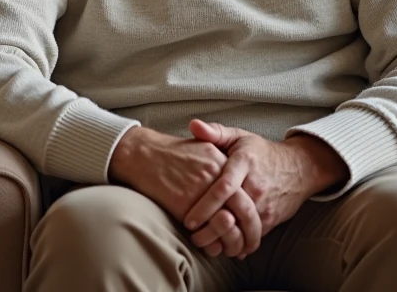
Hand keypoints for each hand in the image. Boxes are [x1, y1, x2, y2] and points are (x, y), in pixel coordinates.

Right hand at [108, 126, 260, 258]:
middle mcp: (216, 175)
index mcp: (223, 161)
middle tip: (248, 246)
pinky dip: (209, 242)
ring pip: (226, 223)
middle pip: (245, 210)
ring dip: (230, 241)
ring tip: (231, 250)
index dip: (254, 216)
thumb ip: (221, 165)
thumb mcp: (202, 146)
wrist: (141, 153)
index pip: (249, 194)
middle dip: (250, 233)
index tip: (254, 229)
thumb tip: (237, 191)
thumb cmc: (170, 152)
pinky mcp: (183, 203)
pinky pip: (203, 229)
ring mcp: (200, 190)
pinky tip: (210, 247)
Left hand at [183, 120, 348, 249]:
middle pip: (232, 210)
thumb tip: (193, 125)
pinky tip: (221, 246)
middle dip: (211, 226)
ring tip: (203, 244)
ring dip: (224, 237)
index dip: (205, 204)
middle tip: (191, 235)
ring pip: (243, 227)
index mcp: (244, 162)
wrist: (299, 168)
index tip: (188, 218)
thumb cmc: (260, 152)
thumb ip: (214, 132)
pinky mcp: (272, 218)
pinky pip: (253, 234)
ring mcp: (265, 204)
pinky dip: (238, 242)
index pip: (224, 187)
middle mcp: (256, 185)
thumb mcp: (239, 136)